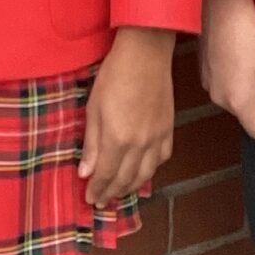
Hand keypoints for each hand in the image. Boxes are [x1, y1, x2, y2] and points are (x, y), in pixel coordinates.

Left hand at [80, 28, 175, 205]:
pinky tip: (142, 171)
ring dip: (130, 187)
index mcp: (117, 139)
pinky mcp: (168, 130)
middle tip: (101, 200)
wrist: (145, 55)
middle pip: (125, 179)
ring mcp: (157, 138)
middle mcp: (139, 145)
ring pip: (145, 175)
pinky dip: (150, 170)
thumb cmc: (114, 75)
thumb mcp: (93, 108)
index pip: (105, 175)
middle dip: (111, 193)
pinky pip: (161, 159)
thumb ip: (91, 143)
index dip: (97, 190)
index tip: (90, 198)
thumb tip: (85, 172)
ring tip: (119, 192)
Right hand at [199, 0, 254, 141]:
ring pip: (235, 98)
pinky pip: (223, 83)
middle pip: (247, 114)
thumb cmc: (249, 34)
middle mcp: (219, 99)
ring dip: (244, 85)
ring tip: (249, 57)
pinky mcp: (203, 71)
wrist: (220, 5)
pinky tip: (236, 52)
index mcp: (238, 103)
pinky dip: (231, 73)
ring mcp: (208, 85)